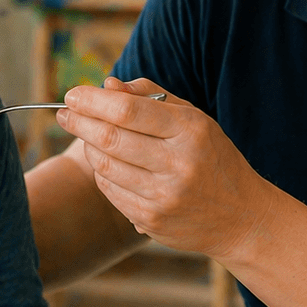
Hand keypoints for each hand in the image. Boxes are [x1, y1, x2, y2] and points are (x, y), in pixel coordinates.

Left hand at [55, 77, 273, 261]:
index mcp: (190, 131)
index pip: (127, 110)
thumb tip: (108, 85)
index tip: (73, 94)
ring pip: (105, 166)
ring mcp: (164, 197)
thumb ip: (151, 97)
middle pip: (110, 138)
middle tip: (64, 113)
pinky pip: (111, 192)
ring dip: (89, 148)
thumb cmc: (213, 158)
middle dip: (79, 122)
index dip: (92, 100)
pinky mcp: (152, 221)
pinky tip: (107, 164)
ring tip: (88, 137)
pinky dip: (103, 174)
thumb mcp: (194, 119)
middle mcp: (178, 164)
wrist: (242, 217)